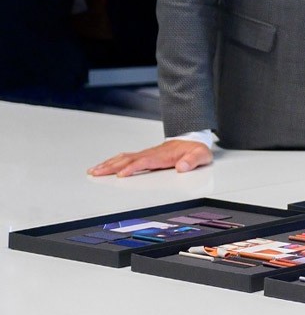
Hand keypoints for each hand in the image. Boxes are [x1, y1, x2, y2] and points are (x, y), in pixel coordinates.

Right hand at [87, 139, 212, 177]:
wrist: (193, 140)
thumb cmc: (195, 149)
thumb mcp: (201, 155)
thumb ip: (193, 161)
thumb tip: (183, 167)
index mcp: (162, 156)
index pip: (144, 162)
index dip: (132, 168)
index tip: (121, 175)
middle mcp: (151, 154)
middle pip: (127, 160)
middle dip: (111, 166)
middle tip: (96, 173)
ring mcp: (146, 154)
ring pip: (123, 158)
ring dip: (108, 164)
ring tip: (94, 170)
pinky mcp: (144, 156)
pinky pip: (125, 158)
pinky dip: (113, 161)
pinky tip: (105, 166)